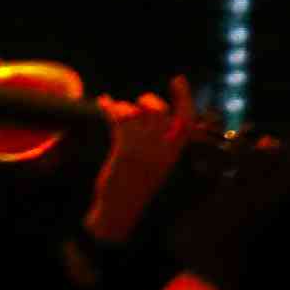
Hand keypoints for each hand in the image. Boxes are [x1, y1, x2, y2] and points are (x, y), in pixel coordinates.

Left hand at [85, 83, 204, 249]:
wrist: (119, 210)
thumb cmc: (137, 186)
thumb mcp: (155, 164)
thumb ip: (158, 140)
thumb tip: (153, 112)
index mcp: (172, 154)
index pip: (186, 121)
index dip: (184, 98)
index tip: (178, 79)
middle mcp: (161, 150)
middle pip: (159, 111)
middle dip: (148, 101)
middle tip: (138, 106)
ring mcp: (143, 149)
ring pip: (137, 112)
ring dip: (125, 107)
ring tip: (116, 111)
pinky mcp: (124, 149)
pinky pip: (118, 117)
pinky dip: (109, 106)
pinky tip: (103, 101)